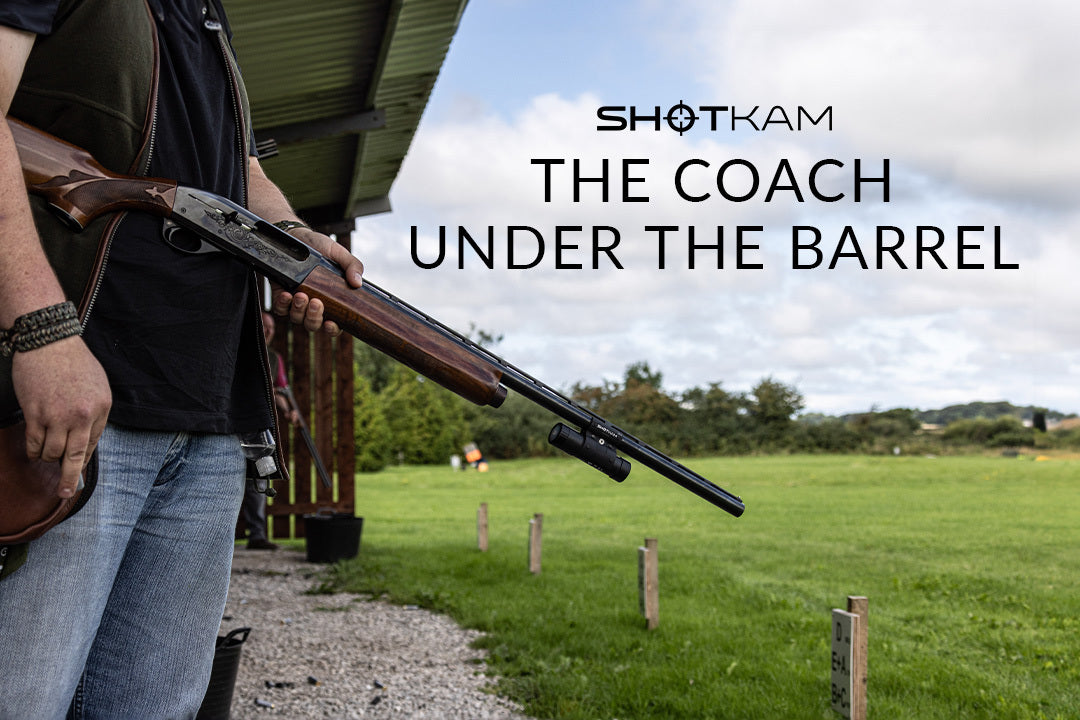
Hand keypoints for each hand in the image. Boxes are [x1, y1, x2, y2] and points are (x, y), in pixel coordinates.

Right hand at [12, 336, 110, 497]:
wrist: (50, 342)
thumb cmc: (74, 362)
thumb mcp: (97, 386)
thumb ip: (94, 413)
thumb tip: (86, 439)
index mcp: (101, 408)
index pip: (93, 444)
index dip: (83, 460)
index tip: (78, 476)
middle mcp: (82, 415)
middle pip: (74, 457)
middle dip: (68, 478)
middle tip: (64, 492)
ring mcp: (57, 416)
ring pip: (51, 452)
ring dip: (46, 457)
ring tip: (44, 453)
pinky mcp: (35, 413)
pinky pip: (33, 443)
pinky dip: (32, 451)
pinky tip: (32, 450)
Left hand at [270, 230, 362, 335]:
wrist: (296, 235)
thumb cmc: (320, 246)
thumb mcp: (339, 253)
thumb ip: (352, 265)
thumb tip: (358, 283)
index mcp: (331, 301)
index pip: (333, 325)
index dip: (332, 329)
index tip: (331, 323)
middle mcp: (313, 306)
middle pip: (313, 325)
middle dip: (314, 318)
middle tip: (316, 302)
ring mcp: (296, 303)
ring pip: (296, 319)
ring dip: (299, 310)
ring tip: (301, 295)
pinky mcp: (281, 297)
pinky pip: (280, 309)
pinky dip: (283, 305)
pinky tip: (286, 294)